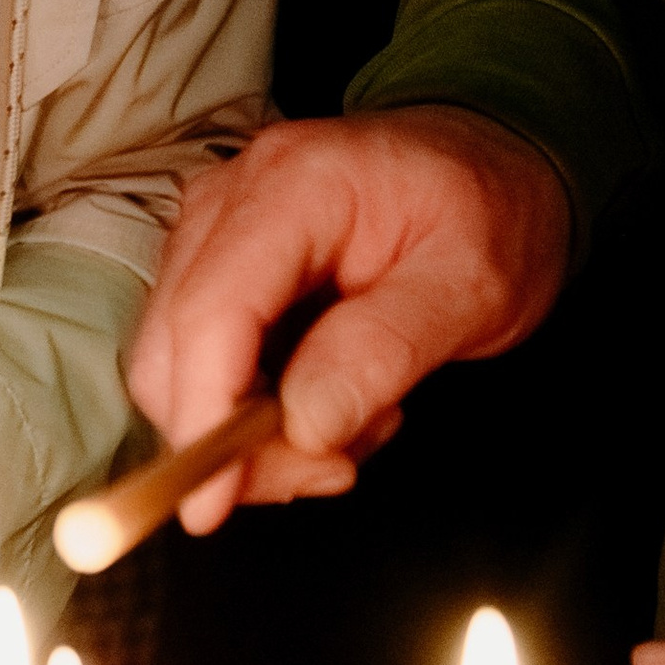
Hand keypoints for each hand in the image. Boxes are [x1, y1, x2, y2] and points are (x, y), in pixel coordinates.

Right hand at [126, 107, 569, 529]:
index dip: (202, 414)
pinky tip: (330, 394)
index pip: (214, 310)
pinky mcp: (216, 255)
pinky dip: (251, 402)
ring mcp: (215, 223)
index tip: (209, 506)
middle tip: (339, 466)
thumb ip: (384, 351)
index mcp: (298, 184)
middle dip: (234, 438)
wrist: (491, 158)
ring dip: (252, 426)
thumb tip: (302, 426)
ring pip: (175, 361)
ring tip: (360, 415)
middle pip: (174, 345)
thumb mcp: (473, 288)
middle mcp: (233, 194)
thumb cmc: (490, 212)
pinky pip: (201, 353)